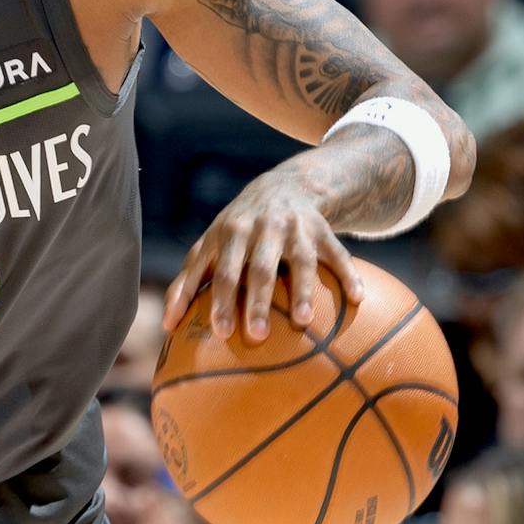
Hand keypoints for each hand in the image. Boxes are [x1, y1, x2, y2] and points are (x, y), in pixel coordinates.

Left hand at [164, 169, 364, 343]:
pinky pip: (339, 253)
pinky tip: (357, 299)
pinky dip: (348, 274)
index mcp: (229, 234)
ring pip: (300, 261)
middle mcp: (262, 229)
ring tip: (302, 323)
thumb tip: (166, 325)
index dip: (220, 301)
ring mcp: (295, 229)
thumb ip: (187, 282)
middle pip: (258, 269)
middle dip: (256, 302)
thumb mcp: (209, 247)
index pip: (222, 272)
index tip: (221, 333)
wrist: (283, 187)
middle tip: (256, 336)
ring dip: (302, 291)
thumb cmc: (236, 231)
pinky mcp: (323, 230)